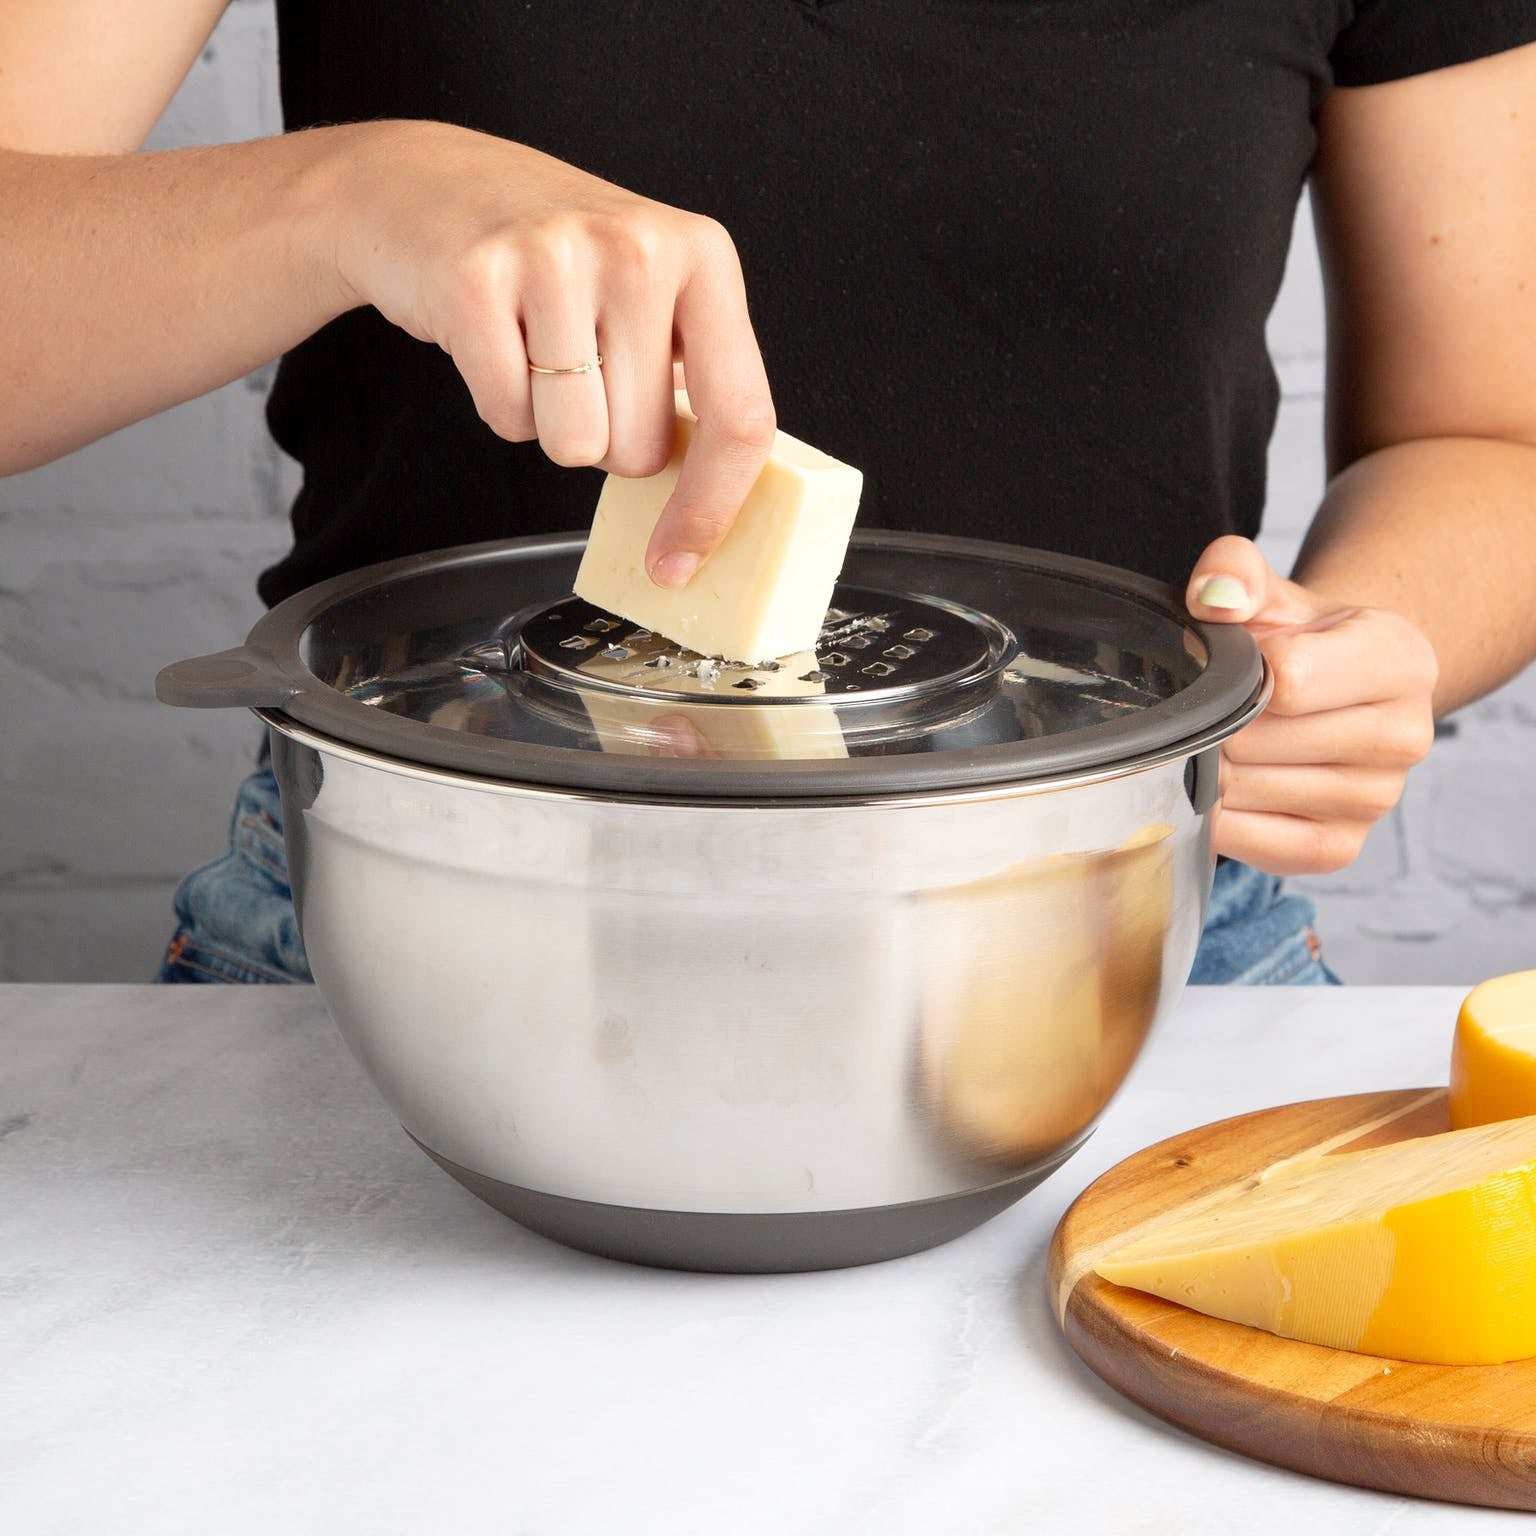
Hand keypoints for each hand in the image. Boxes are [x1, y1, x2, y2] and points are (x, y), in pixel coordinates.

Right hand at [324, 120, 774, 586]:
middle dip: (607, 440)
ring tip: (535, 351)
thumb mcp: (650, 294)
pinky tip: (495, 341)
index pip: (739, 415)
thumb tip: (710, 512)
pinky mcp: (475, 280)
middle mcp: (638, 247)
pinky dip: (498, 403)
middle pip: (642, 450)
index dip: (712, 507)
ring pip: (575, 445)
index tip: (682, 560)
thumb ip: (693, 381)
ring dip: (549, 425)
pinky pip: (507, 417)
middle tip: (581, 371)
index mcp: (703, 255)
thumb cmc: (556, 259)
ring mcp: (555, 257)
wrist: (428, 185)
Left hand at [1185, 536, 1437, 874]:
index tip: (1243, 662)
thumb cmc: (1294, 642)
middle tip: (1226, 707)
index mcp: (1402, 660)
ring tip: (1232, 740)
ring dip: (1212, 766)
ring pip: (1243, 791)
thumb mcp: (1268, 593)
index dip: (1239, 672)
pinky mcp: (1339, 848)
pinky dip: (1216, 815)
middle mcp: (1406, 737)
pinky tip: (1228, 785)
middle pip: (1255, 741)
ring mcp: (1377, 800)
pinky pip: (1247, 840)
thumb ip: (1234, 572)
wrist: (1327, 693)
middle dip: (1218, 722)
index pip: (1287, 681)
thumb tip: (1214, 594)